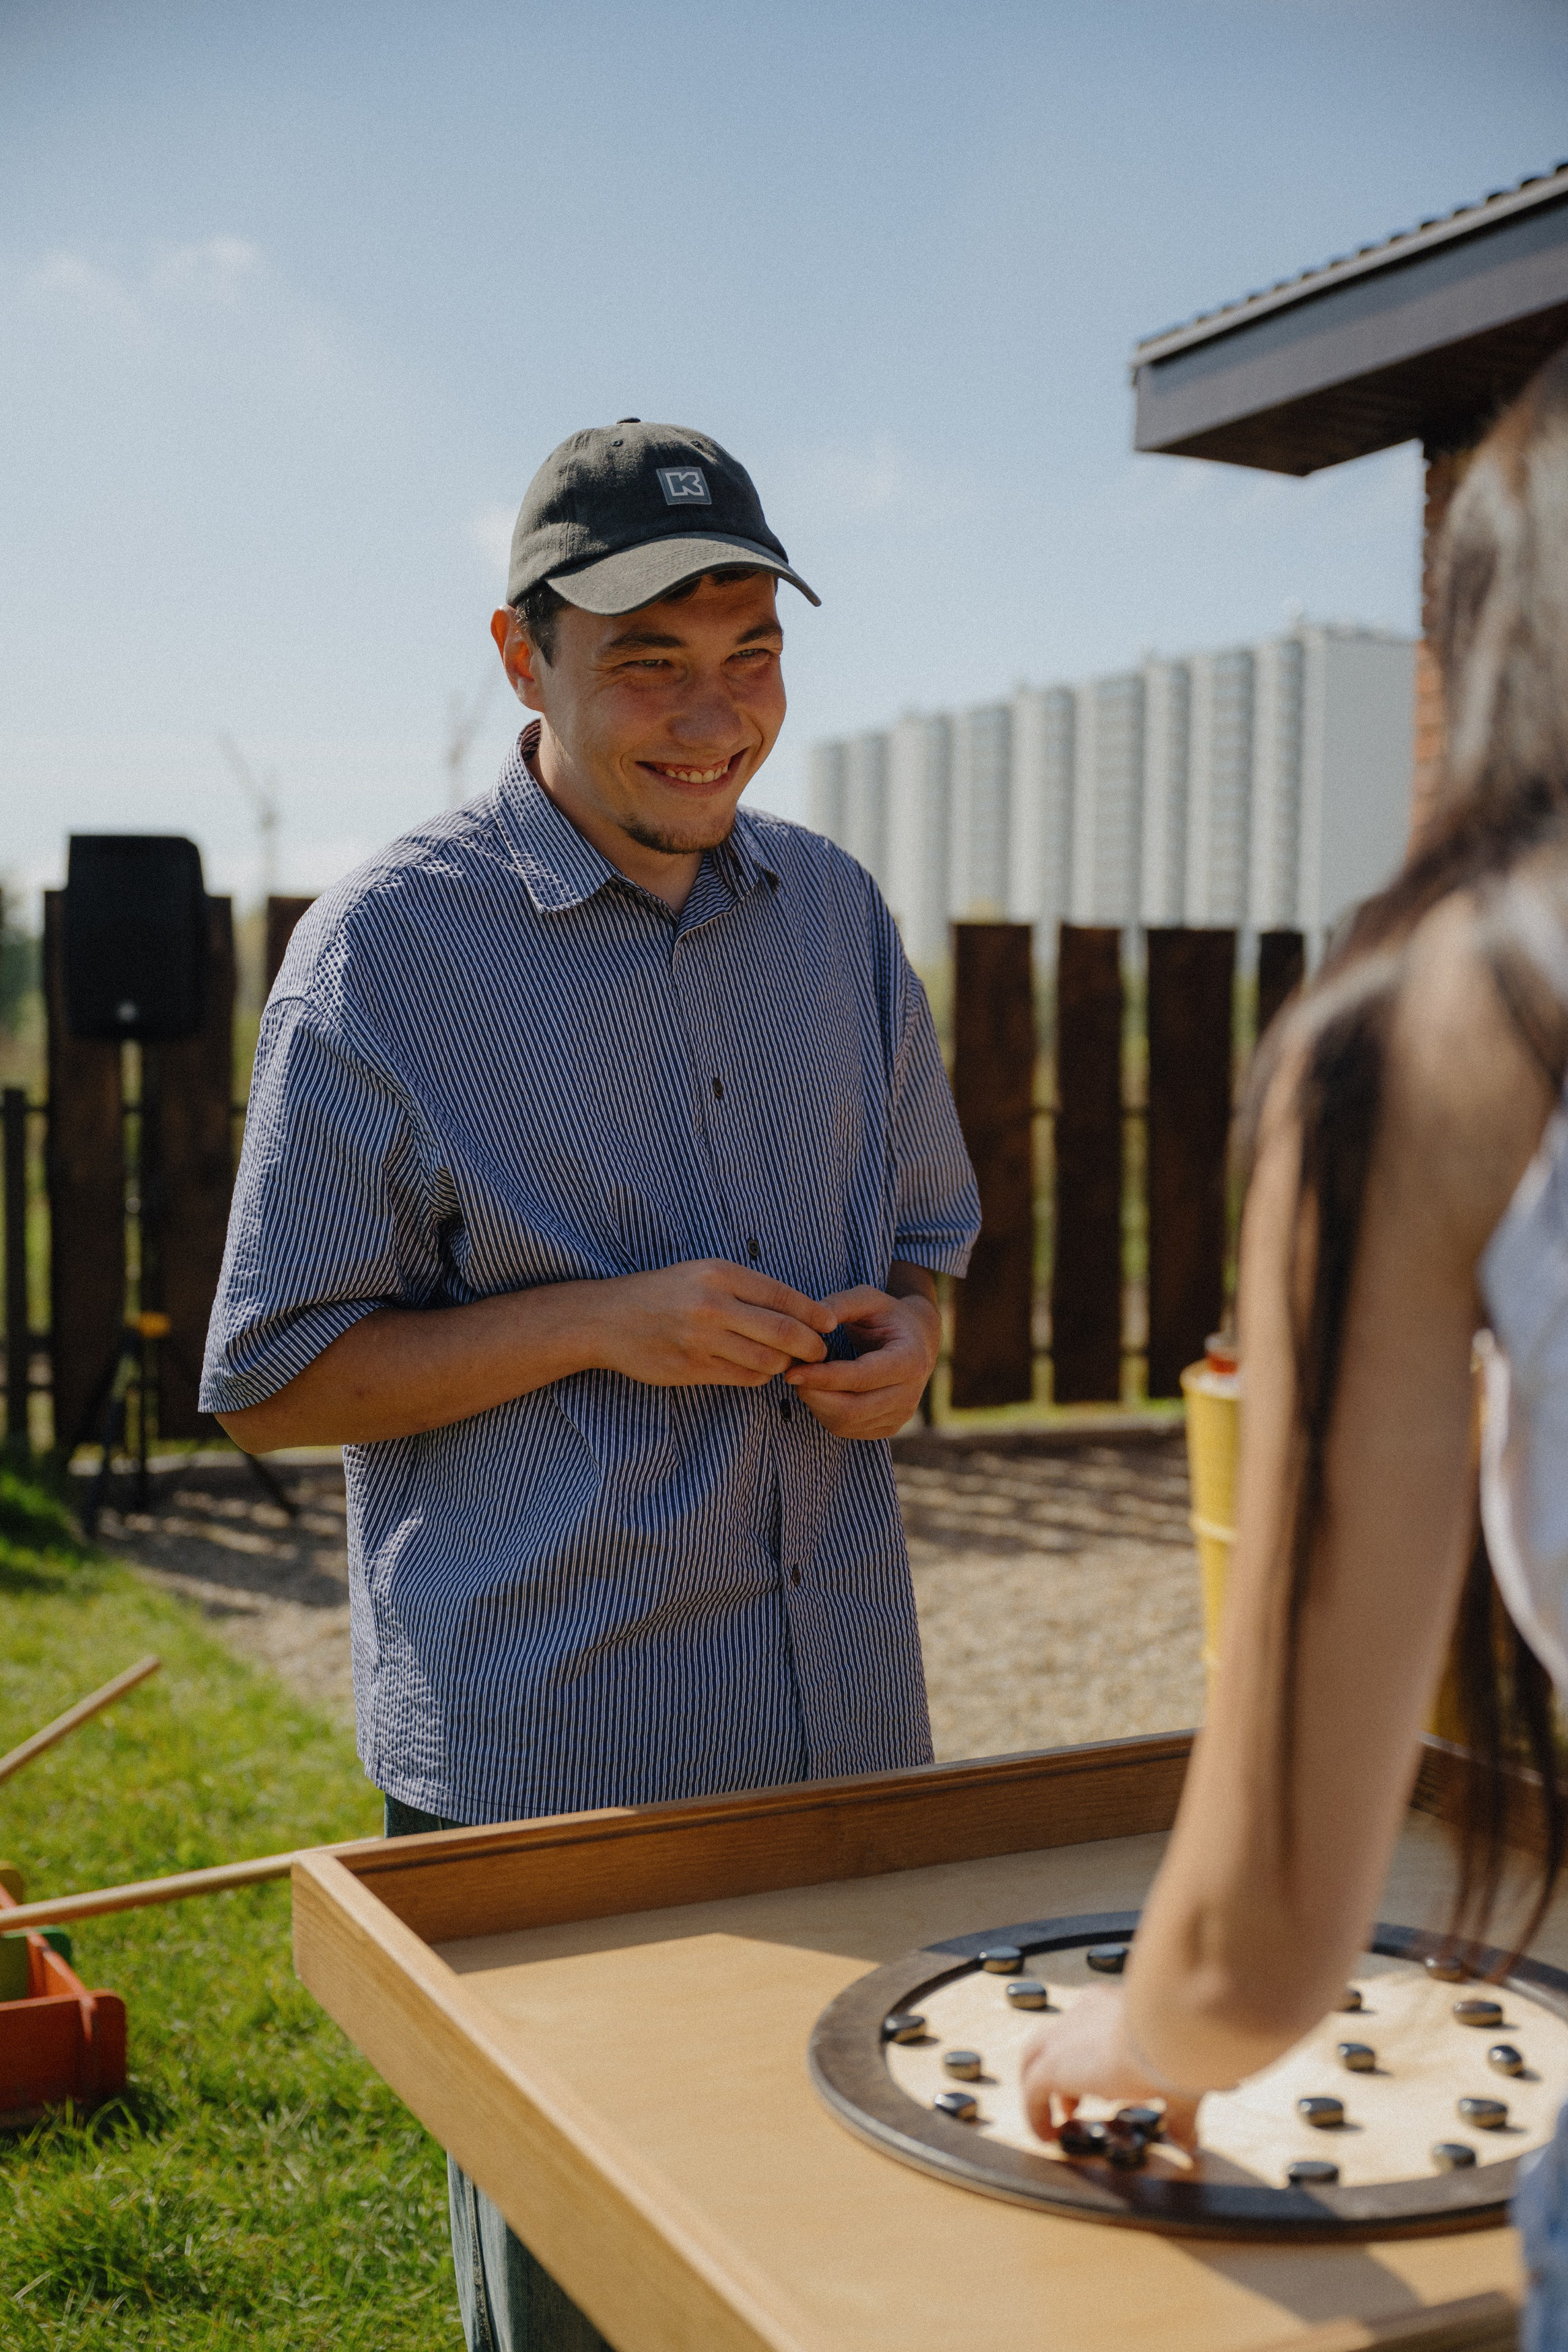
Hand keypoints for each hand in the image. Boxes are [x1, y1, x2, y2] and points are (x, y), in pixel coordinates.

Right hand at [582, 1260, 834, 1387]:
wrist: (607, 1319)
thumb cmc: (663, 1293)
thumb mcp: (702, 1273)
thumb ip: (745, 1289)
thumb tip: (797, 1312)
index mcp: (718, 1274)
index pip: (782, 1296)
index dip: (813, 1313)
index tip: (829, 1324)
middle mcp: (711, 1305)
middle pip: (783, 1332)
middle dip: (810, 1346)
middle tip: (818, 1352)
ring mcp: (700, 1340)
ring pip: (767, 1361)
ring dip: (783, 1365)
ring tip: (784, 1361)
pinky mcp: (691, 1368)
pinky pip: (743, 1378)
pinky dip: (758, 1376)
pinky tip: (756, 1369)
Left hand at [783, 1281, 939, 1438]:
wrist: (916, 1340)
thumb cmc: (887, 1315)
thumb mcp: (868, 1298)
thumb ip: (840, 1304)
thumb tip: (811, 1323)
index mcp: (910, 1360)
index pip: (860, 1378)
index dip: (823, 1377)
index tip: (792, 1371)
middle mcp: (910, 1394)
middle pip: (852, 1409)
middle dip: (814, 1395)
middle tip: (792, 1375)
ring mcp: (901, 1416)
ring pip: (846, 1423)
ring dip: (817, 1404)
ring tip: (806, 1379)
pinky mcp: (889, 1428)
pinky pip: (847, 1430)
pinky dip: (825, 1413)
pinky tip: (820, 1391)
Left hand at [1018, 1988, 1200, 2152]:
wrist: (1168, 2027)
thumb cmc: (1182, 2046)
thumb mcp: (1182, 2081)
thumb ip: (1180, 2113)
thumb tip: (1190, 2142)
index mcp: (1113, 2006)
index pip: (1088, 2027)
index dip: (1089, 2059)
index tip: (1100, 2085)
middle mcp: (1084, 2013)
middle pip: (1054, 2040)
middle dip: (1058, 2072)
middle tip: (1072, 2105)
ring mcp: (1064, 2037)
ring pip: (1035, 2058)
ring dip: (1042, 2091)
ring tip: (1057, 2122)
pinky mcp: (1053, 2066)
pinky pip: (1032, 2092)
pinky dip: (1035, 2115)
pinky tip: (1048, 2136)